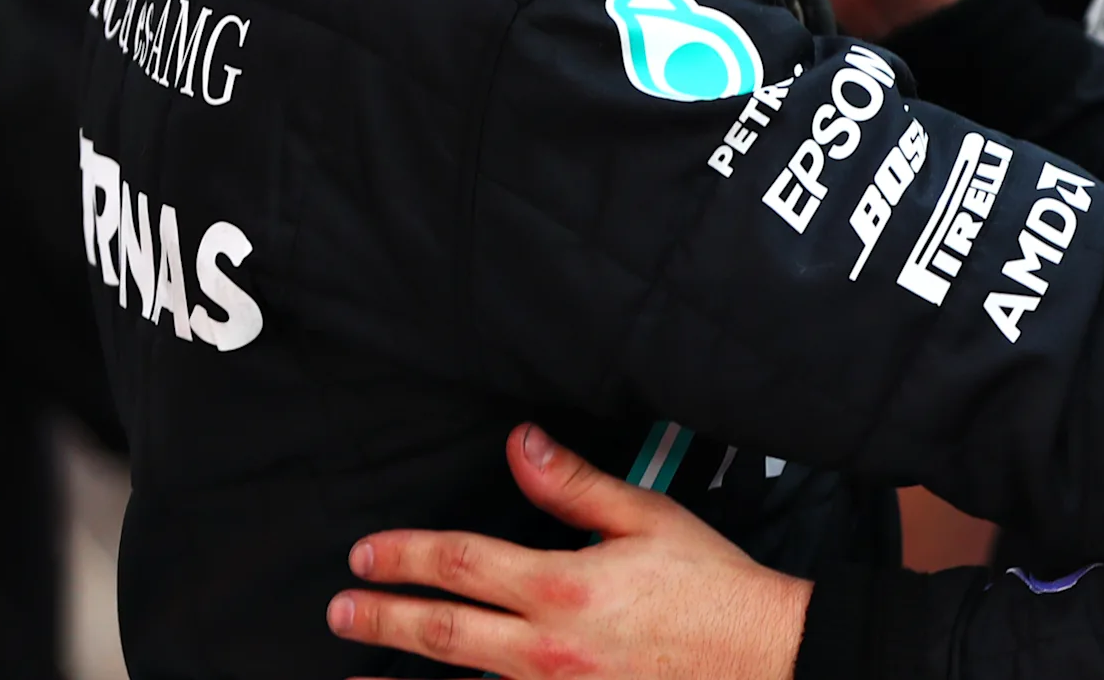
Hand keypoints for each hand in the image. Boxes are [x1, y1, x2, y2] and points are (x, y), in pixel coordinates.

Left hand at [327, 423, 806, 679]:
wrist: (763, 656)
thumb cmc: (710, 588)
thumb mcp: (648, 516)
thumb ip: (575, 484)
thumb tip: (522, 446)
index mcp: (564, 586)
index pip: (463, 564)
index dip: (407, 556)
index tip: (369, 553)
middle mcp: (548, 648)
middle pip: (443, 633)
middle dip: (384, 618)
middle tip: (341, 608)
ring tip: (352, 676)